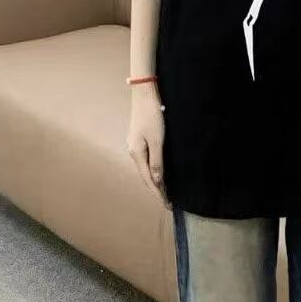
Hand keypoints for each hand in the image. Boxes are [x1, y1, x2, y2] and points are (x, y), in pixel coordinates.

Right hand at [126, 85, 170, 210]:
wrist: (144, 96)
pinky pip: (146, 161)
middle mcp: (133, 153)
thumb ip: (157, 162)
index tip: (167, 204)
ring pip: (145, 170)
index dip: (157, 193)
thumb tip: (157, 181)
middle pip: (145, 177)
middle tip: (167, 203)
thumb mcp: (157, 141)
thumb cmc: (152, 116)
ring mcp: (134, 146)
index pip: (148, 180)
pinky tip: (158, 174)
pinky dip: (153, 171)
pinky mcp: (138, 141)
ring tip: (164, 193)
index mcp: (136, 154)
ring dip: (154, 182)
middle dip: (156, 190)